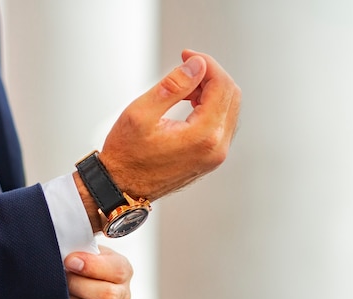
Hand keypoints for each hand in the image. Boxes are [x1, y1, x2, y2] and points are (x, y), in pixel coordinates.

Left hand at [48, 246, 132, 298]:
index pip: (115, 271)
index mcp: (122, 270)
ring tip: (56, 293)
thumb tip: (59, 235)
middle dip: (77, 285)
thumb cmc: (79, 261)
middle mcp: (122, 295)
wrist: (75, 282)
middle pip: (106, 296)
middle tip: (62, 276)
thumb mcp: (83, 248)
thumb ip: (78, 242)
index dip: (91, 266)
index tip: (69, 260)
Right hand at [74, 50, 240, 231]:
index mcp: (203, 136)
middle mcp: (216, 148)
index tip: (186, 55)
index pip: (221, 86)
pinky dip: (209, 106)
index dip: (206, 64)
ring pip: (228, 108)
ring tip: (183, 86)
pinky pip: (221, 124)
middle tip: (185, 66)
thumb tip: (197, 66)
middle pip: (231, 95)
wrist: (122, 188)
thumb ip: (173, 86)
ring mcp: (215, 156)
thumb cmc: (126, 155)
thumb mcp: (142, 113)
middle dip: (210, 74)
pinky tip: (189, 102)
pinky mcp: (210, 158)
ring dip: (210, 90)